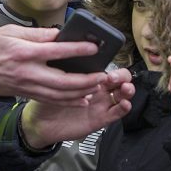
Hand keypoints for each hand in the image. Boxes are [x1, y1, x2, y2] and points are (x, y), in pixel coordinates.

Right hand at [0, 25, 108, 105]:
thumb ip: (37, 34)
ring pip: (60, 95)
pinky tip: (81, 99)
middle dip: (86, 80)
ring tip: (97, 87)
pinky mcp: (26, 93)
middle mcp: (29, 72)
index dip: (78, 50)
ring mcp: (27, 86)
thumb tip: (59, 34)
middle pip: (64, 81)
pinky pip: (51, 100)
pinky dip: (68, 101)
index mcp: (25, 53)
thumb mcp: (11, 31)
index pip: (57, 51)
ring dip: (81, 93)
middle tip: (102, 76)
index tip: (94, 48)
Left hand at [19, 68, 134, 148]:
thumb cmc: (48, 99)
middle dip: (122, 77)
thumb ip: (66, 67)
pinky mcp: (101, 119)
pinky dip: (124, 108)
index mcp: (90, 78)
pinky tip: (124, 104)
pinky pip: (116, 113)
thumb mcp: (56, 80)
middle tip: (113, 78)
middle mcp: (99, 90)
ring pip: (123, 95)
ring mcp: (101, 104)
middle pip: (120, 80)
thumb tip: (68, 47)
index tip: (107, 68)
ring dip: (128, 91)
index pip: (109, 67)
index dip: (111, 64)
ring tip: (125, 89)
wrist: (42, 122)